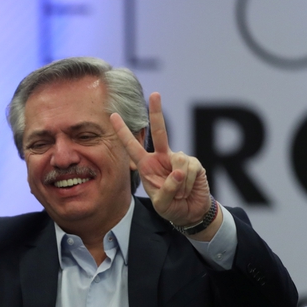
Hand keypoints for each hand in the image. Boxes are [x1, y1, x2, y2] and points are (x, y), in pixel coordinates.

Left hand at [110, 93, 212, 227]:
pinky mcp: (194, 163)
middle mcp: (162, 157)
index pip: (132, 146)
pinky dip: (188, 184)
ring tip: (179, 193)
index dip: (123, 132)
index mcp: (147, 165)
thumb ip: (167, 190)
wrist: (190, 212)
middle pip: (160, 132)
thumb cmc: (171, 206)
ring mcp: (179, 158)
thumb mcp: (162, 203)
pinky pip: (189, 170)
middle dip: (157, 112)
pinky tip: (188, 189)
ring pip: (178, 163)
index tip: (112, 116)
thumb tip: (178, 171)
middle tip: (155, 94)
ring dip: (179, 185)